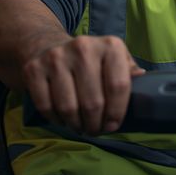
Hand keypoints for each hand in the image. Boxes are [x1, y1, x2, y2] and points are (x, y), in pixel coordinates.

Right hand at [20, 35, 145, 135]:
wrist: (47, 45)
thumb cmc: (89, 60)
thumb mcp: (114, 58)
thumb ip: (128, 70)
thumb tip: (142, 78)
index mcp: (110, 45)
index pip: (119, 86)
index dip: (117, 112)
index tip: (113, 125)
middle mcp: (83, 47)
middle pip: (93, 102)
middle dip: (95, 124)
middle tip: (95, 129)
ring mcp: (56, 57)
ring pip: (69, 108)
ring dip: (76, 125)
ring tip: (80, 126)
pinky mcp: (34, 69)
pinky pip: (46, 107)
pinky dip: (56, 119)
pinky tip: (63, 119)